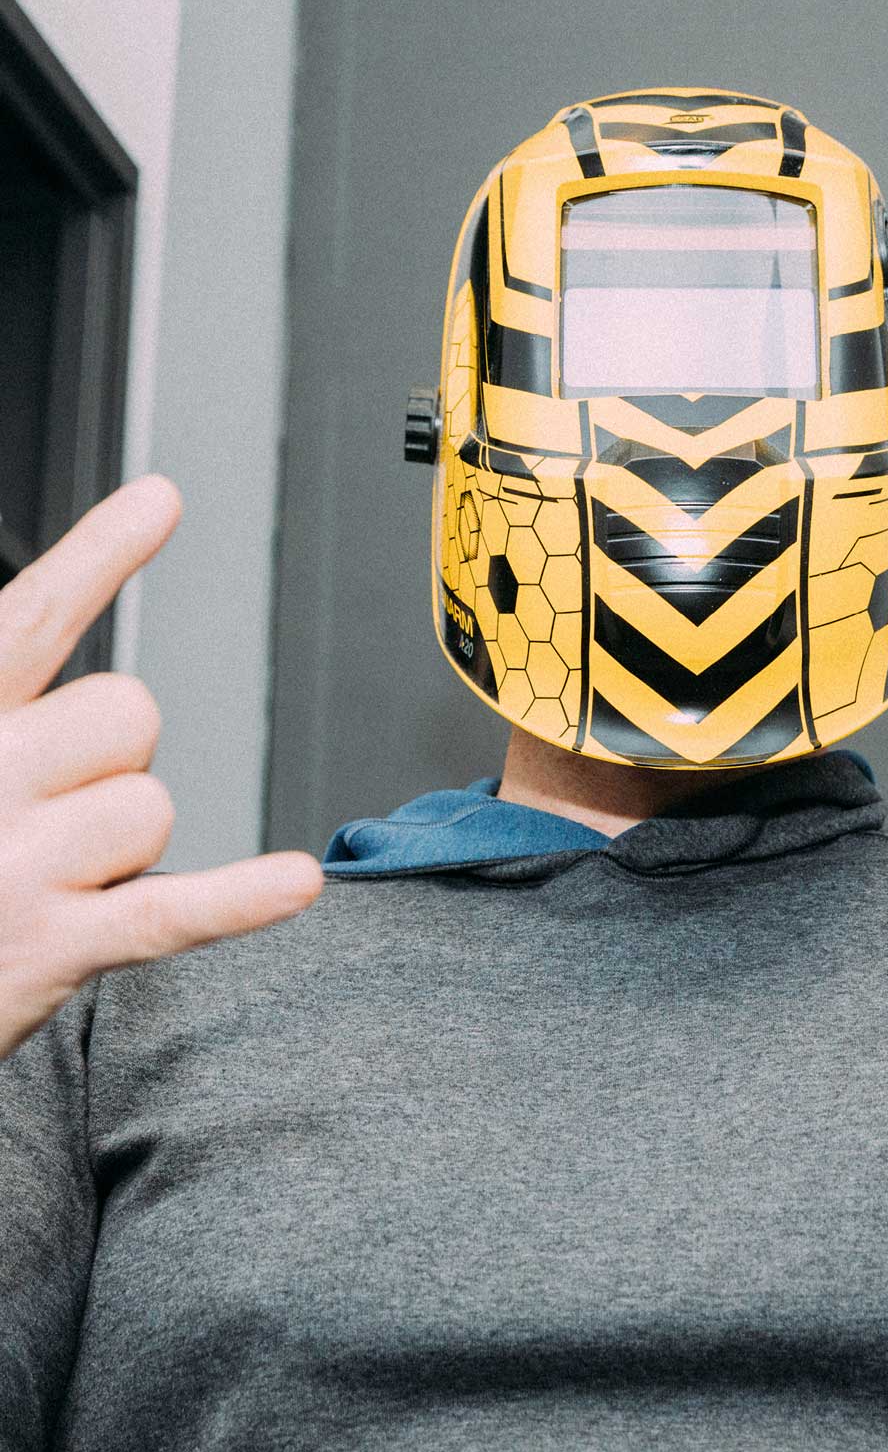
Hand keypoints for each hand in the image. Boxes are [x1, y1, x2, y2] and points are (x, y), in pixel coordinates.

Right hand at [0, 475, 323, 1060]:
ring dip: (119, 849)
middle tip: (43, 819)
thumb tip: (61, 637)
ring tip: (42, 885)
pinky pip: (170, 911)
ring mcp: (14, 866)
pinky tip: (296, 882)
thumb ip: (10, 698)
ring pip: (151, 806)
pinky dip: (238, 900)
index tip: (160, 502)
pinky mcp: (50, 949)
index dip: (98, 556)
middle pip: (129, 714)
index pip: (32, 618)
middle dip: (113, 760)